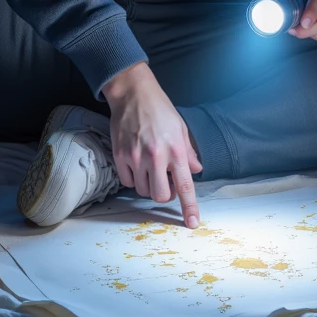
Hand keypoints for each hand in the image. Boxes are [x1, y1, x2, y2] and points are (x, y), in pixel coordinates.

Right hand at [100, 62, 202, 227]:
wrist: (133, 93)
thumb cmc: (159, 109)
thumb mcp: (180, 128)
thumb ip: (188, 152)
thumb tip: (196, 170)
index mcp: (176, 150)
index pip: (185, 186)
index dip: (189, 208)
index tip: (192, 224)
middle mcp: (156, 156)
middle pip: (160, 195)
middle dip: (163, 194)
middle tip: (164, 181)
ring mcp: (136, 157)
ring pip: (143, 190)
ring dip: (147, 184)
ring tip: (148, 166)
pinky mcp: (119, 155)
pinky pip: (128, 181)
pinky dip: (133, 178)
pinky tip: (136, 163)